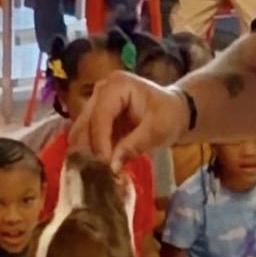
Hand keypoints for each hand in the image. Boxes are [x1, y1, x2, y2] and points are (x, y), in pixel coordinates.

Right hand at [70, 75, 188, 171]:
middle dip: (91, 147)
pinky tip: (97, 164)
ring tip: (98, 170)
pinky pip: (86, 134)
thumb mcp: (156, 131)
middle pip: (86, 121)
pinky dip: (90, 149)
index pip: (101, 114)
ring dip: (87, 150)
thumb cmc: (168, 116)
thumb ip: (133, 146)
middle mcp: (101, 89)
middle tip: (99, 171)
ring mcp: (96, 101)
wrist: (173, 111)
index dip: (100, 140)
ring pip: (81, 129)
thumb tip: (112, 166)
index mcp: (118, 85)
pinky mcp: (95, 114)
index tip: (105, 163)